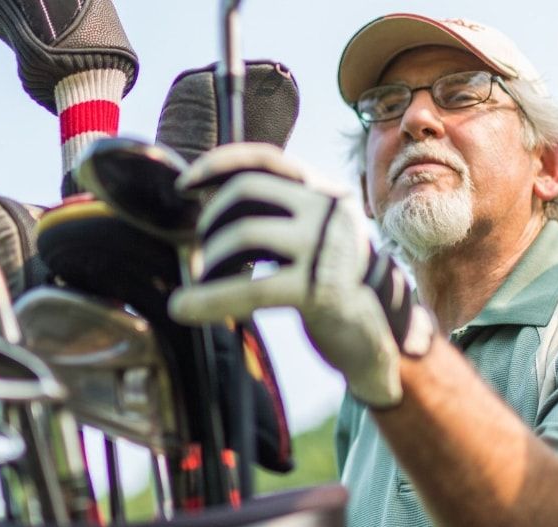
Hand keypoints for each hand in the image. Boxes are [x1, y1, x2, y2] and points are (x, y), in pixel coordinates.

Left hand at [169, 143, 433, 407]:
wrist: (375, 337)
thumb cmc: (327, 284)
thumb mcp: (308, 237)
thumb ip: (274, 214)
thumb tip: (206, 200)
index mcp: (324, 191)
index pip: (267, 158)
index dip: (219, 164)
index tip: (184, 184)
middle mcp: (329, 209)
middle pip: (246, 191)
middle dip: (210, 219)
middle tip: (201, 251)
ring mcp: (327, 246)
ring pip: (244, 234)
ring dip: (210, 259)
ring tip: (204, 281)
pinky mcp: (319, 289)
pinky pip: (250, 288)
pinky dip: (207, 298)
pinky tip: (182, 307)